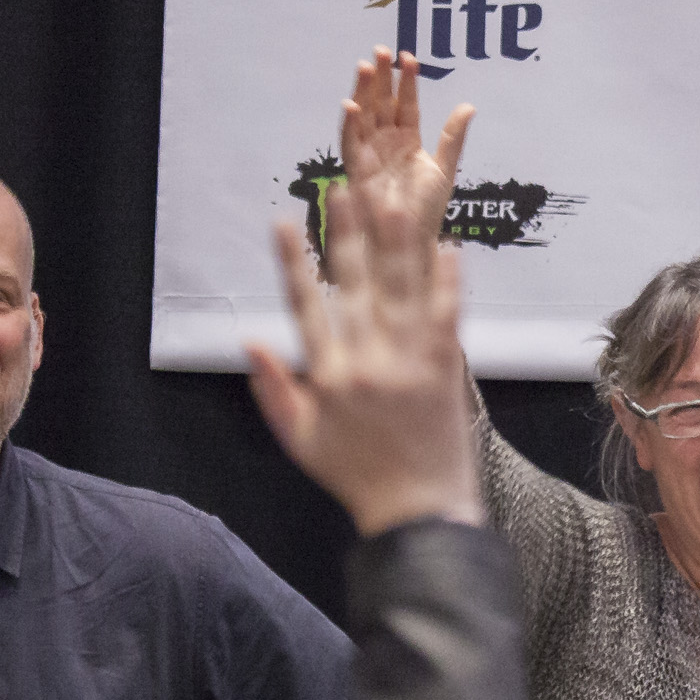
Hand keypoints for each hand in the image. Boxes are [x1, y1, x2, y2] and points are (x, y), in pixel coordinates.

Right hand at [247, 53, 482, 535]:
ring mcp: (408, 364)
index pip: (304, 308)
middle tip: (342, 187)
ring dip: (395, 242)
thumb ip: (273, 391)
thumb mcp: (300, 441)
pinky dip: (447, 280)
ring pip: (399, 290)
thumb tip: (250, 341)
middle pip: (353, 286)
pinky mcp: (444, 368)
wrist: (419, 512)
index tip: (280, 223)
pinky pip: (445, 314)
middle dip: (346, 233)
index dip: (291, 263)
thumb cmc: (357, 478)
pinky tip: (449, 245)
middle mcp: (365, 364)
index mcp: (327, 378)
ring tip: (391, 198)